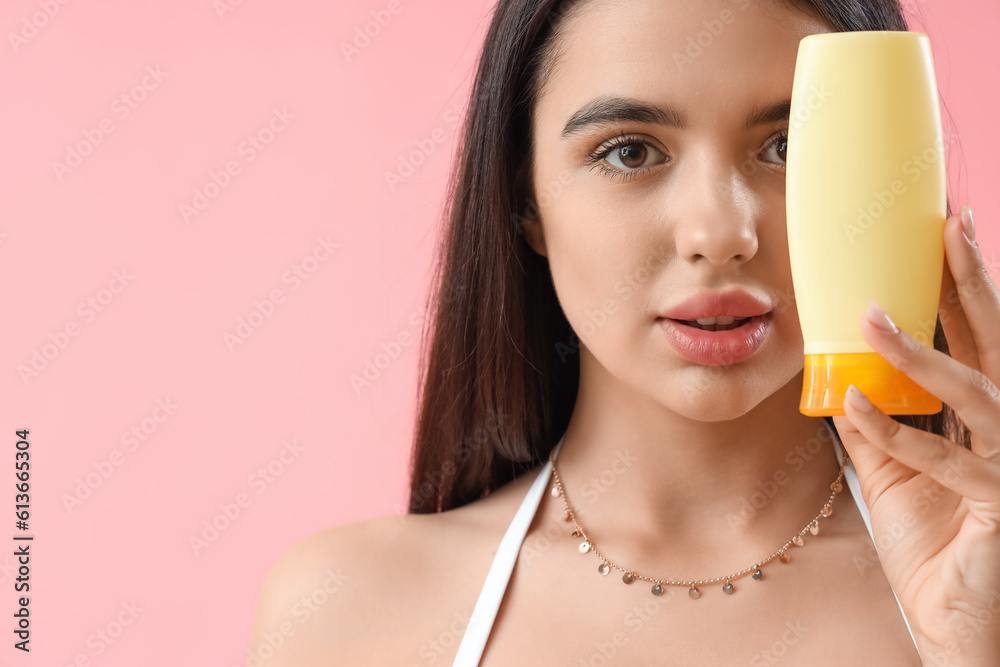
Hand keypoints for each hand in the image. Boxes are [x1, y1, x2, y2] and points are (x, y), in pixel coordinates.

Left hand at [831, 206, 999, 666]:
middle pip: (994, 347)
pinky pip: (945, 463)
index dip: (962, 291)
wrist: (964, 629)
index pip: (979, 342)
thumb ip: (881, 427)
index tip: (944, 235)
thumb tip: (844, 378)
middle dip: (971, 287)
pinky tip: (853, 403)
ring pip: (975, 394)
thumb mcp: (902, 477)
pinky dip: (896, 433)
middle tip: (946, 229)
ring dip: (920, 353)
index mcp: (990, 421)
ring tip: (870, 315)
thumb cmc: (942, 549)